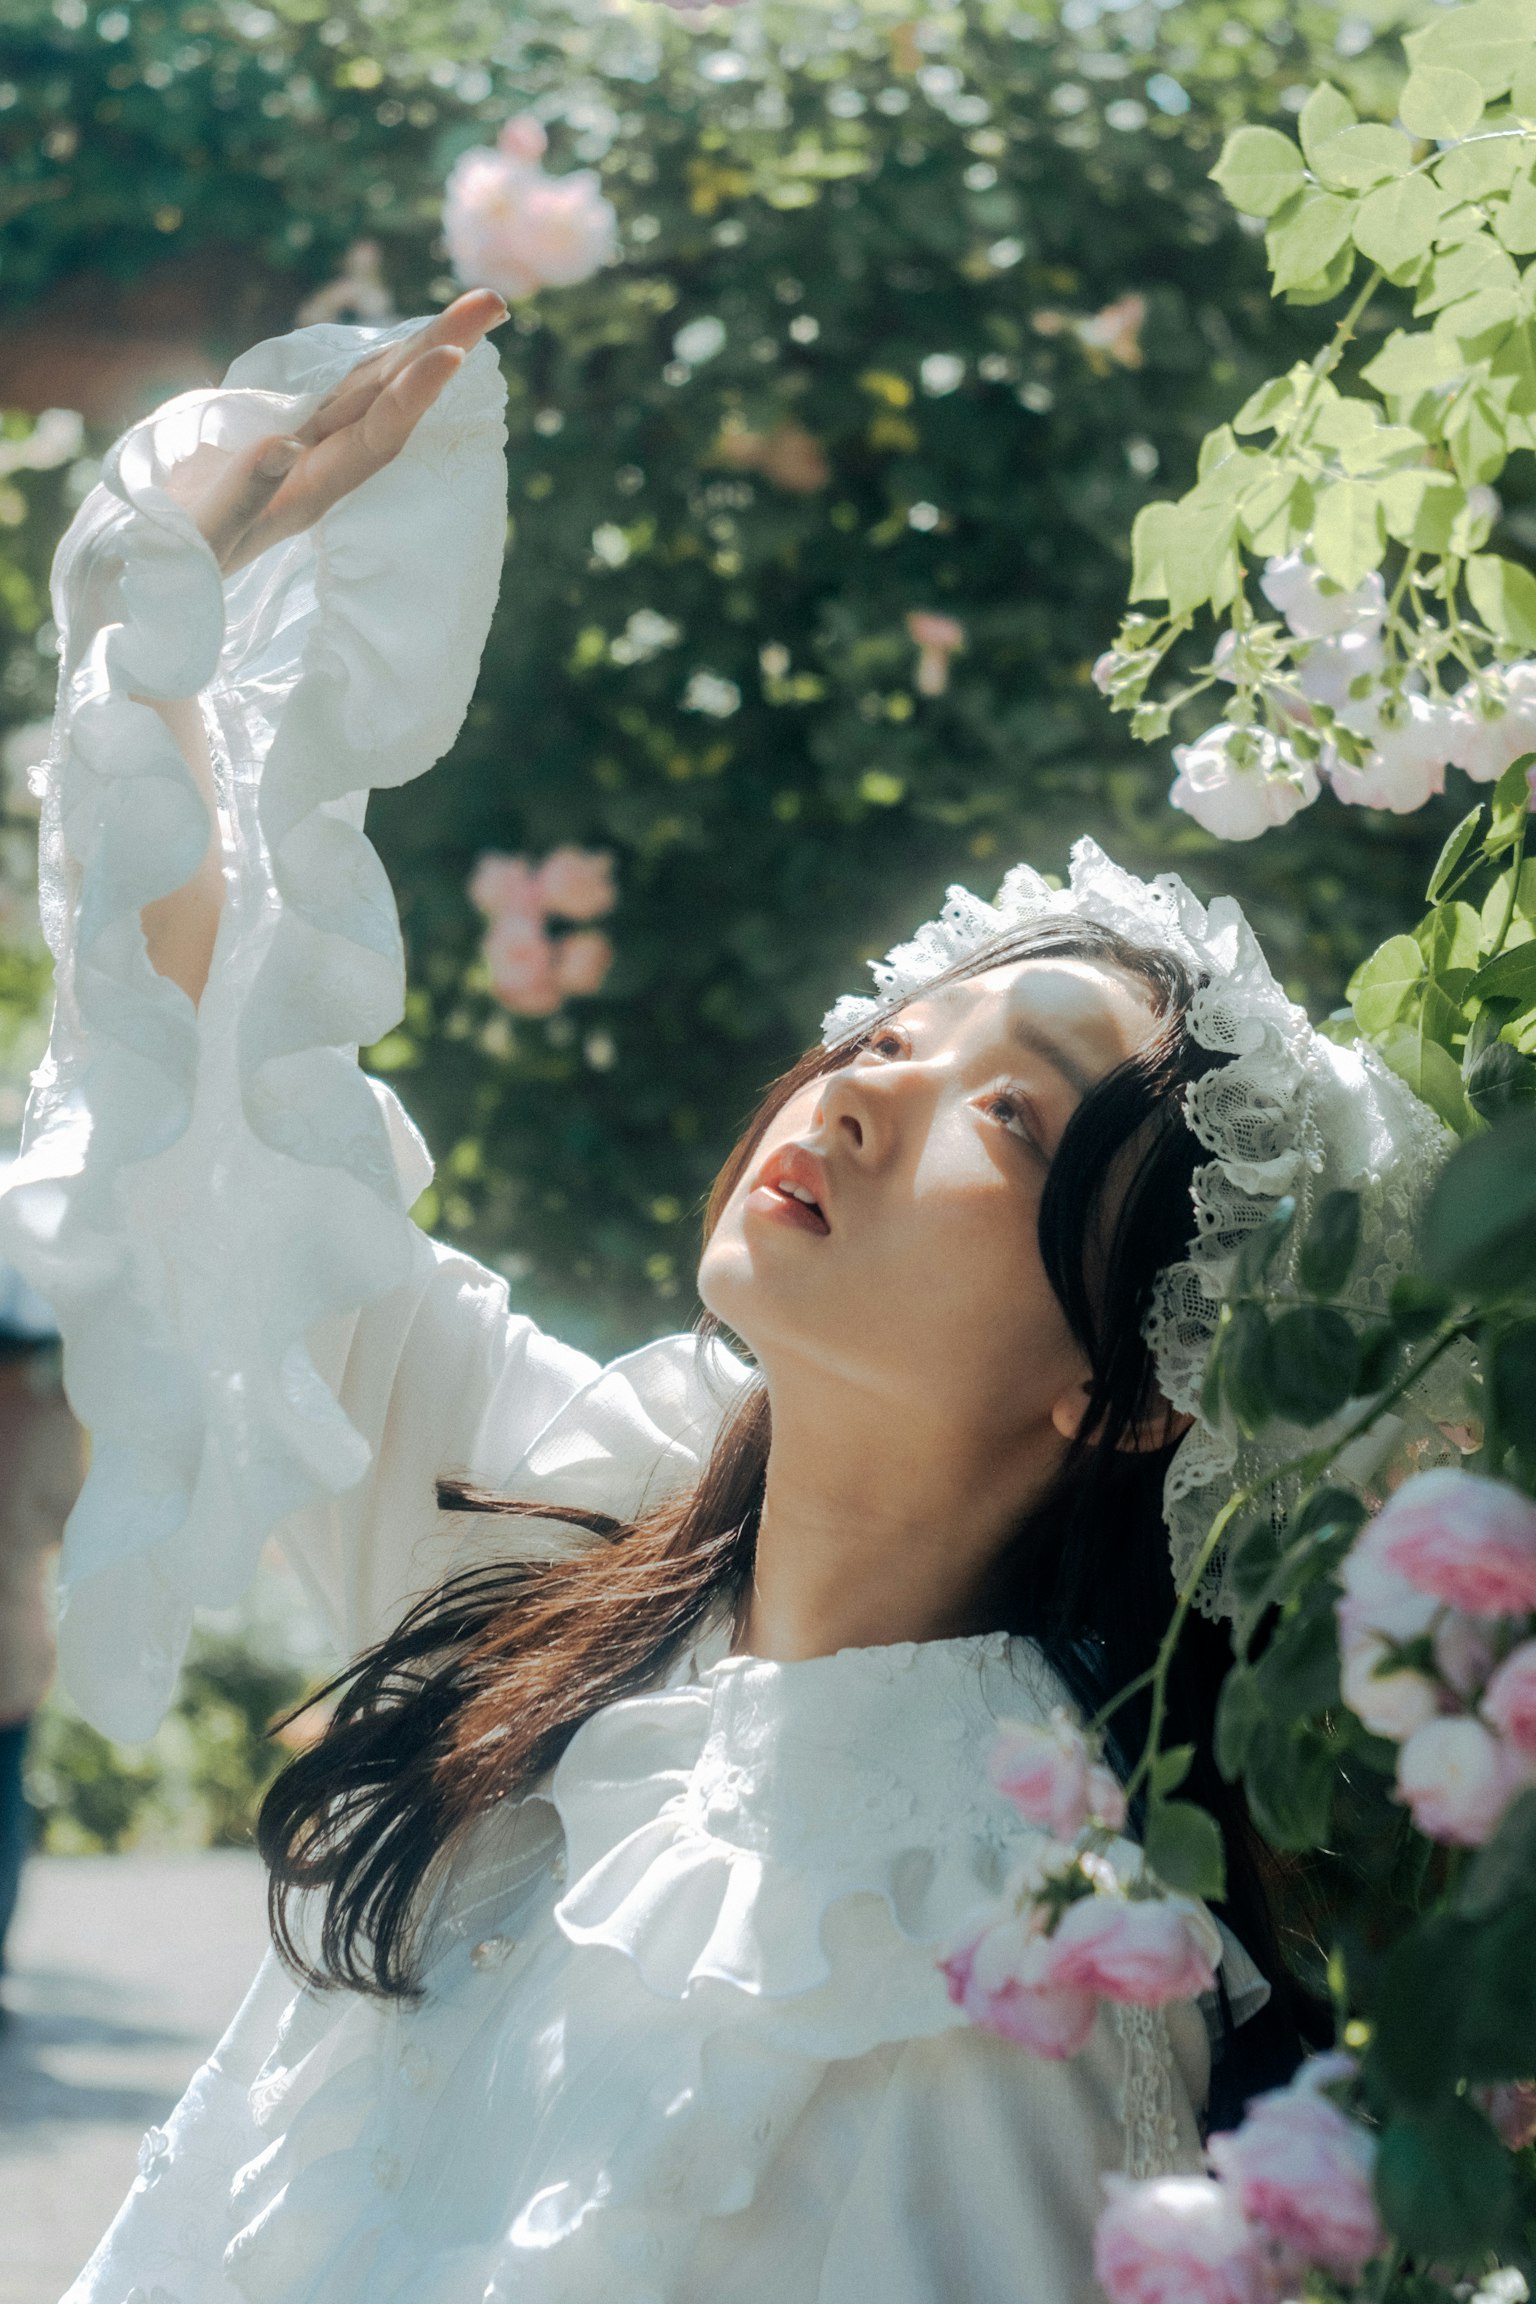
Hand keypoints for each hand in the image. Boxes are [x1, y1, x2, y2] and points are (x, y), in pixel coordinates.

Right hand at [165, 290, 508, 574]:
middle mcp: (325, 464)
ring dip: (421, 351)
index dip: (413, 397)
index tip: (453, 357)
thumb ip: (245, 493)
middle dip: (441, 351)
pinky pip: (344, 394)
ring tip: (472, 311)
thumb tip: (285, 448)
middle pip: (390, 399)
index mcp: (313, 490)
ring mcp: (311, 447)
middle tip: (494, 303)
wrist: (166, 563)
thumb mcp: (209, 533)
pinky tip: (412, 346)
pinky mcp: (291, 435)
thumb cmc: (185, 556)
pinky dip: (379, 368)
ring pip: (373, 390)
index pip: (376, 438)